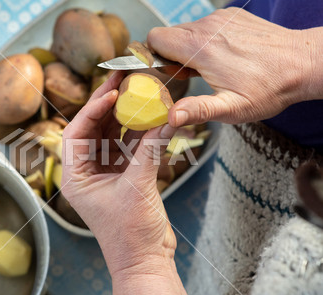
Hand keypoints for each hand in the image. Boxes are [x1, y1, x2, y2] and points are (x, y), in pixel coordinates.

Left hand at [61, 72, 187, 294]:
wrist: (146, 260)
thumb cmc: (130, 234)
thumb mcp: (138, 187)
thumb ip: (151, 149)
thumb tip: (166, 117)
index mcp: (76, 176)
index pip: (76, 132)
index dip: (92, 108)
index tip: (111, 91)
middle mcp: (89, 171)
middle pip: (95, 128)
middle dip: (108, 103)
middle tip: (122, 76)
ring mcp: (108, 173)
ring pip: (114, 135)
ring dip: (126, 115)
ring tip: (138, 90)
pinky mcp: (127, 176)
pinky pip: (132, 146)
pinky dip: (142, 132)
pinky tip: (153, 115)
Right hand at [147, 8, 320, 126]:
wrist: (303, 63)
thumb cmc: (269, 88)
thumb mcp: (232, 108)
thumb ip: (197, 110)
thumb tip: (171, 117)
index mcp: (200, 48)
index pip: (155, 39)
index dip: (153, 56)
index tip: (165, 73)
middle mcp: (207, 26)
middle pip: (168, 34)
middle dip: (170, 55)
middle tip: (191, 75)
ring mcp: (221, 18)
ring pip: (186, 30)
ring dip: (189, 48)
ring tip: (210, 68)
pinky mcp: (232, 16)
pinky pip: (205, 26)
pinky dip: (206, 40)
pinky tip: (224, 56)